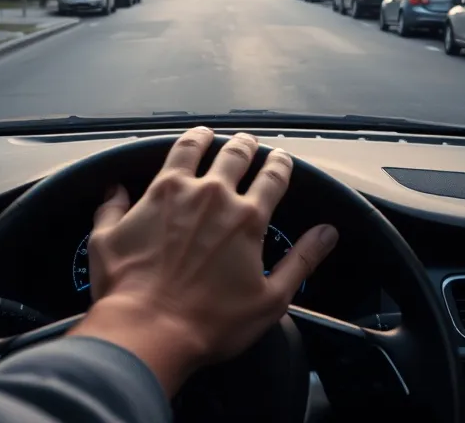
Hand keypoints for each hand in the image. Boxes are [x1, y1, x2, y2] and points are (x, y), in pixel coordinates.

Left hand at [68, 127, 337, 395]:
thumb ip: (302, 261)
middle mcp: (212, 196)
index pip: (272, 177)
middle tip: (247, 142)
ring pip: (189, 149)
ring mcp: (172, 195)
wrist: (149, 329)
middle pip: (234, 155)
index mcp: (247, 218)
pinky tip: (142, 169)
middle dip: (244, 145)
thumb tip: (327, 233)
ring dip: (199, 138)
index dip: (280, 164)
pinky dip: (145, 168)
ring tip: (203, 133)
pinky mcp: (137, 205)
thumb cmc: (211, 323)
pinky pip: (142, 177)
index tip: (280, 158)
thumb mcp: (271, 300)